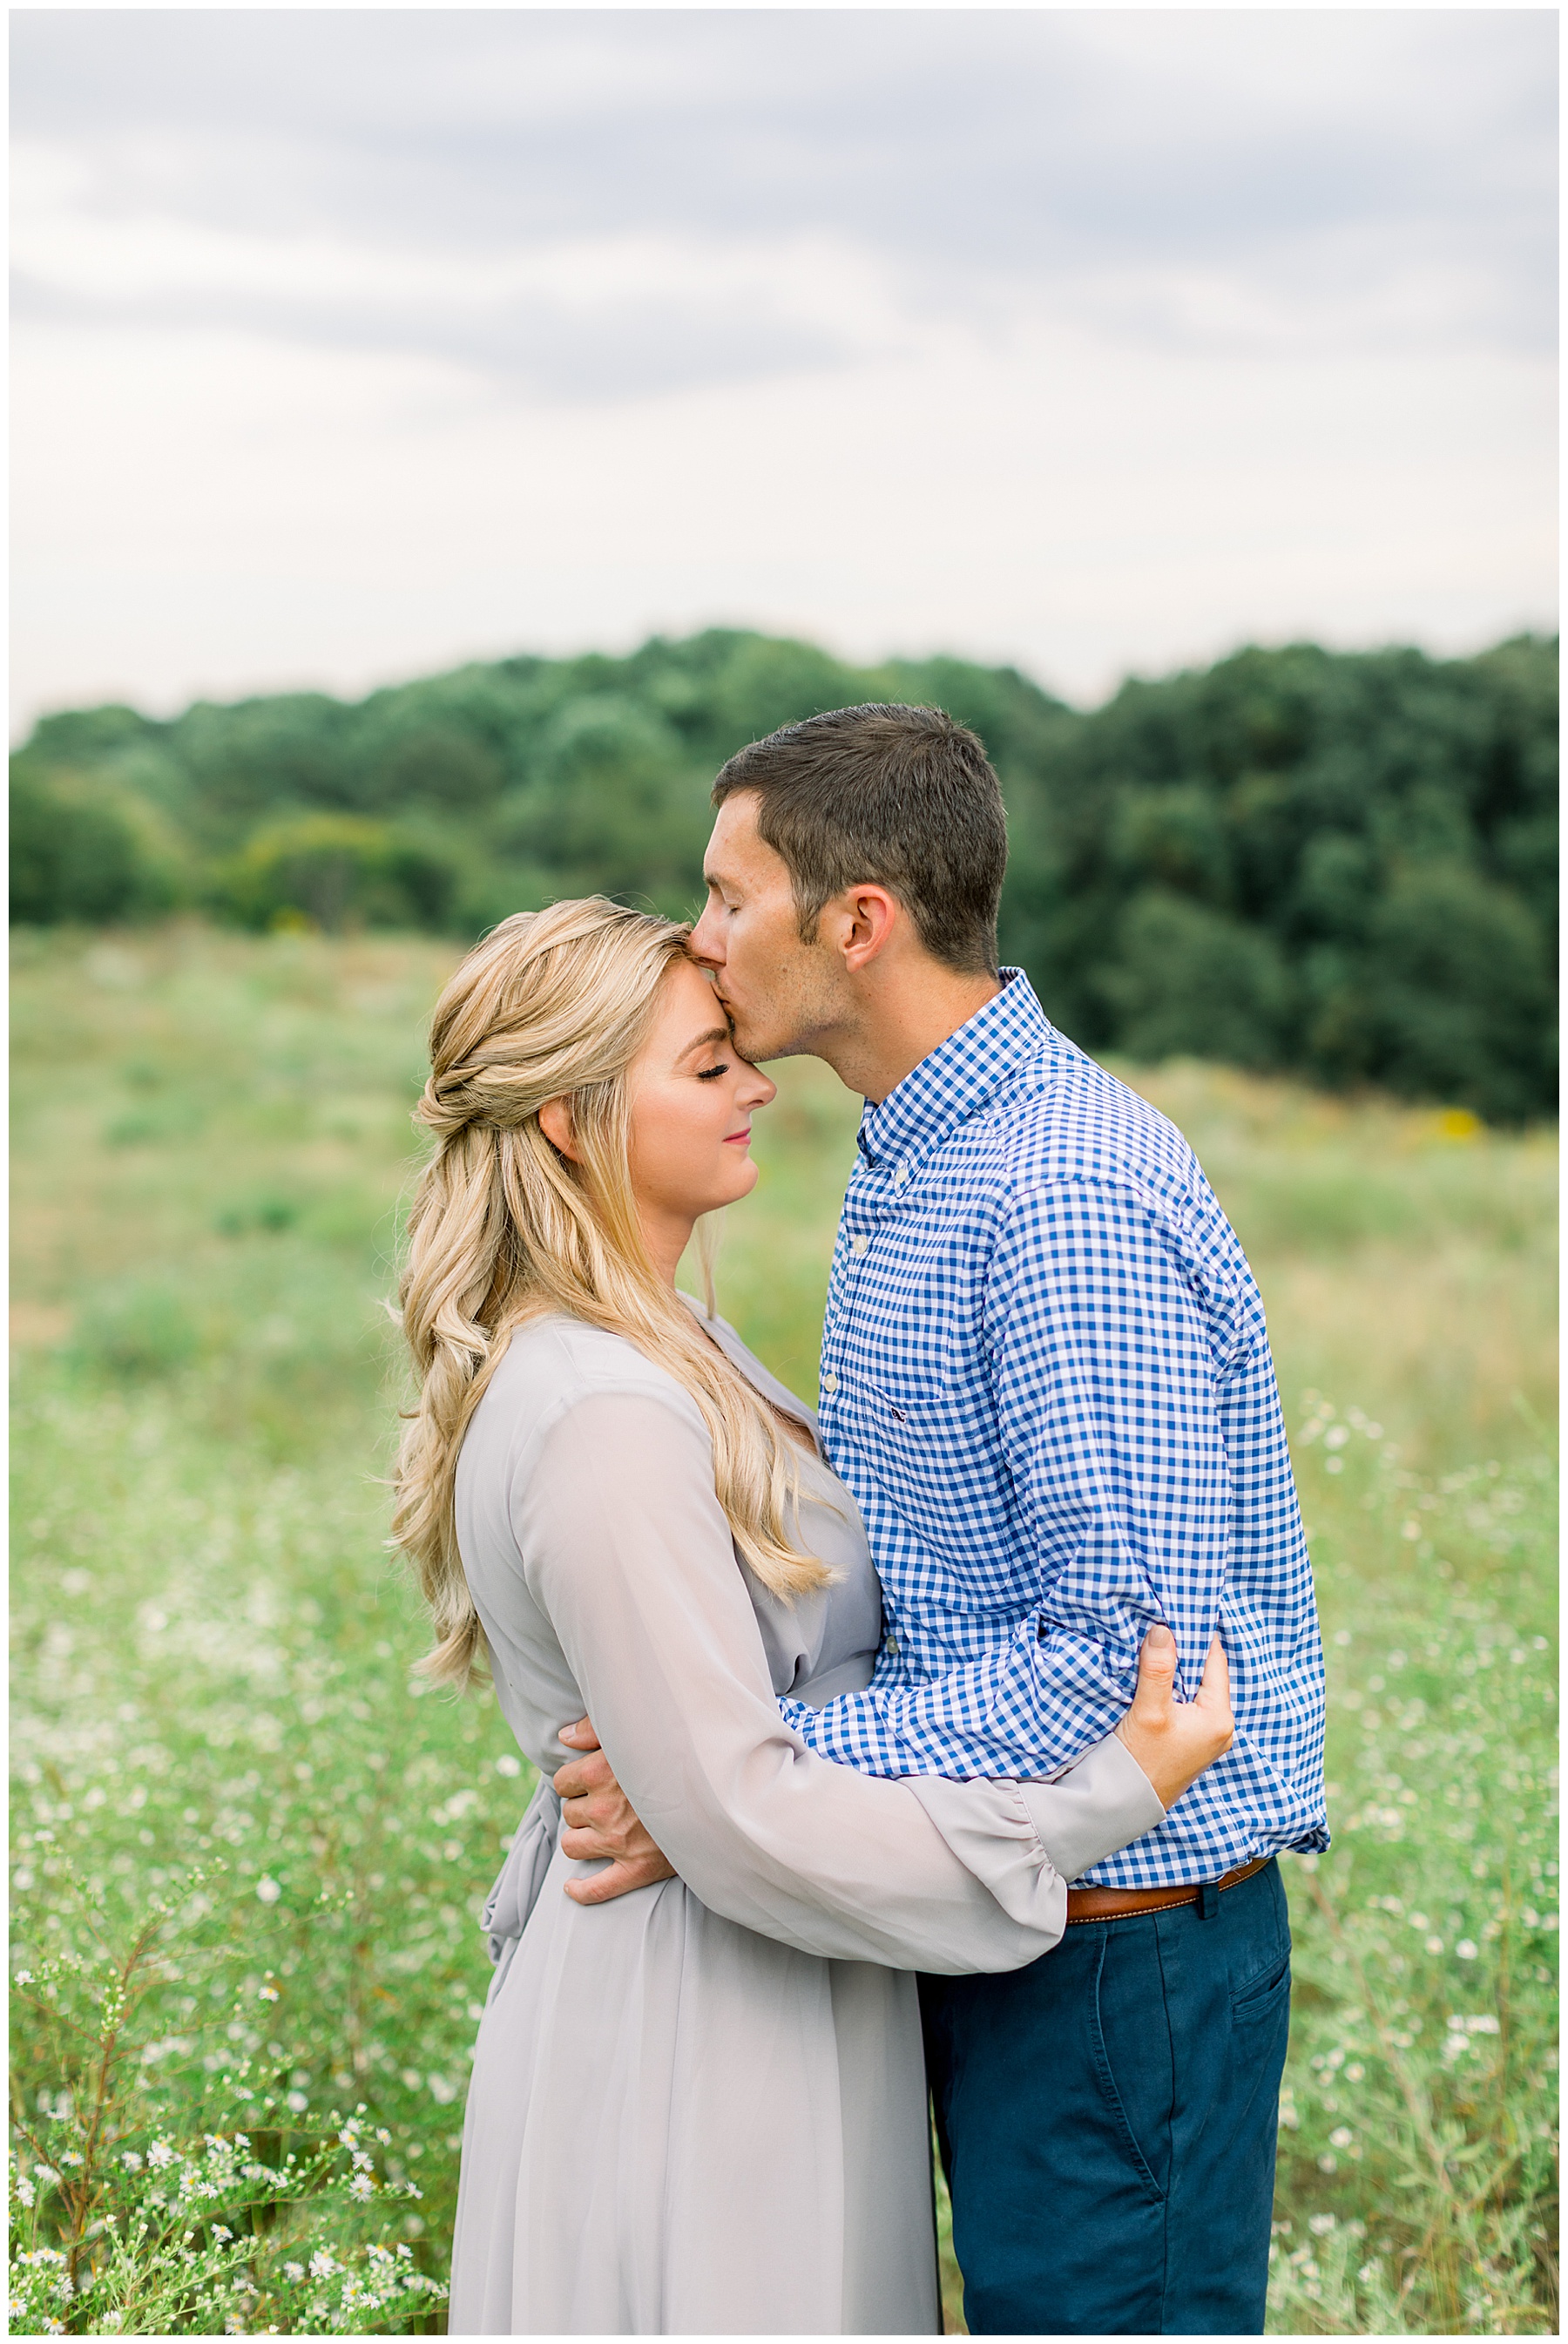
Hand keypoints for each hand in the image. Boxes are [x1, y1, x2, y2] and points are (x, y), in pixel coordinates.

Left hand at [553, 1719, 676, 1905]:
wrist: (717, 1792)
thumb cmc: (674, 1755)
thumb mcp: (634, 1731)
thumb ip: (594, 1728)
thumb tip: (563, 1737)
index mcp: (601, 1771)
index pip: (562, 1782)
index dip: (574, 1781)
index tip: (589, 1781)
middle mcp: (605, 1808)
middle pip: (569, 1813)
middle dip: (582, 1807)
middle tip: (606, 1802)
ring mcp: (618, 1842)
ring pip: (572, 1845)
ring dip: (581, 1838)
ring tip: (599, 1829)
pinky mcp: (636, 1869)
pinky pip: (595, 1889)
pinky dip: (580, 1890)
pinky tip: (572, 1886)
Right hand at [1114, 1628, 1232, 1808]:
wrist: (1123, 1803)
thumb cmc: (1142, 1760)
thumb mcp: (1150, 1710)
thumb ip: (1159, 1669)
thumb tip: (1164, 1630)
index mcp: (1219, 1717)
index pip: (1215, 1661)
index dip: (1198, 1634)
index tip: (1181, 1609)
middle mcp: (1219, 1727)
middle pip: (1205, 1674)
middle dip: (1185, 1649)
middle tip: (1165, 1620)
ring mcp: (1204, 1736)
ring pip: (1193, 1688)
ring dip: (1176, 1668)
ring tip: (1157, 1643)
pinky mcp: (1187, 1741)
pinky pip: (1184, 1702)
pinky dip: (1171, 1686)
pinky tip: (1153, 1674)